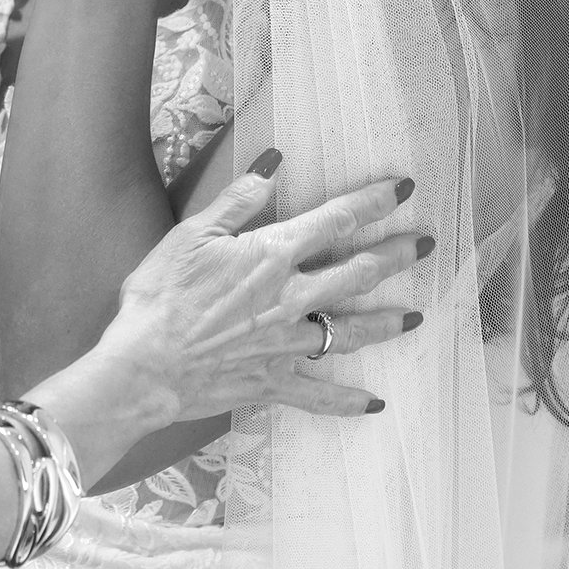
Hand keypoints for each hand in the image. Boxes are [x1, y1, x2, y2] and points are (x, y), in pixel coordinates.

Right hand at [89, 154, 428, 422]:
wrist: (145, 367)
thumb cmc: (160, 297)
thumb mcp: (191, 234)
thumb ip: (238, 200)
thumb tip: (273, 164)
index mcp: (272, 256)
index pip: (336, 220)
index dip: (372, 202)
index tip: (401, 189)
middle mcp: (292, 299)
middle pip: (357, 273)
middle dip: (394, 255)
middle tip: (424, 244)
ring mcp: (286, 345)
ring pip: (351, 331)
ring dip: (385, 322)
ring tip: (414, 317)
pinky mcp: (273, 382)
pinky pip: (321, 394)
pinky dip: (349, 400)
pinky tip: (375, 403)